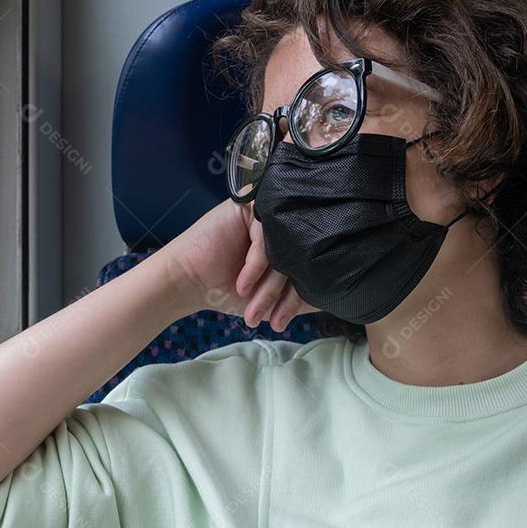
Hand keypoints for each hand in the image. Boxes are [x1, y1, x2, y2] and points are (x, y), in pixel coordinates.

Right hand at [159, 198, 319, 331]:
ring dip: (269, 284)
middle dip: (283, 295)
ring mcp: (266, 215)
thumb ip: (301, 298)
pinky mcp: (248, 206)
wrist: (189, 283)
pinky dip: (256, 265)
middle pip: (299, 257)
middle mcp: (281, 226)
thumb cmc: (226, 290)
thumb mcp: (271, 300)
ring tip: (253, 307)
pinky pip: (265, 235)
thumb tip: (337, 300)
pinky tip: (243, 283)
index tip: (281, 321)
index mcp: (290, 243)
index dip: (299, 297)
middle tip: (272, 319)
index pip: (308, 265)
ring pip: (284, 248)